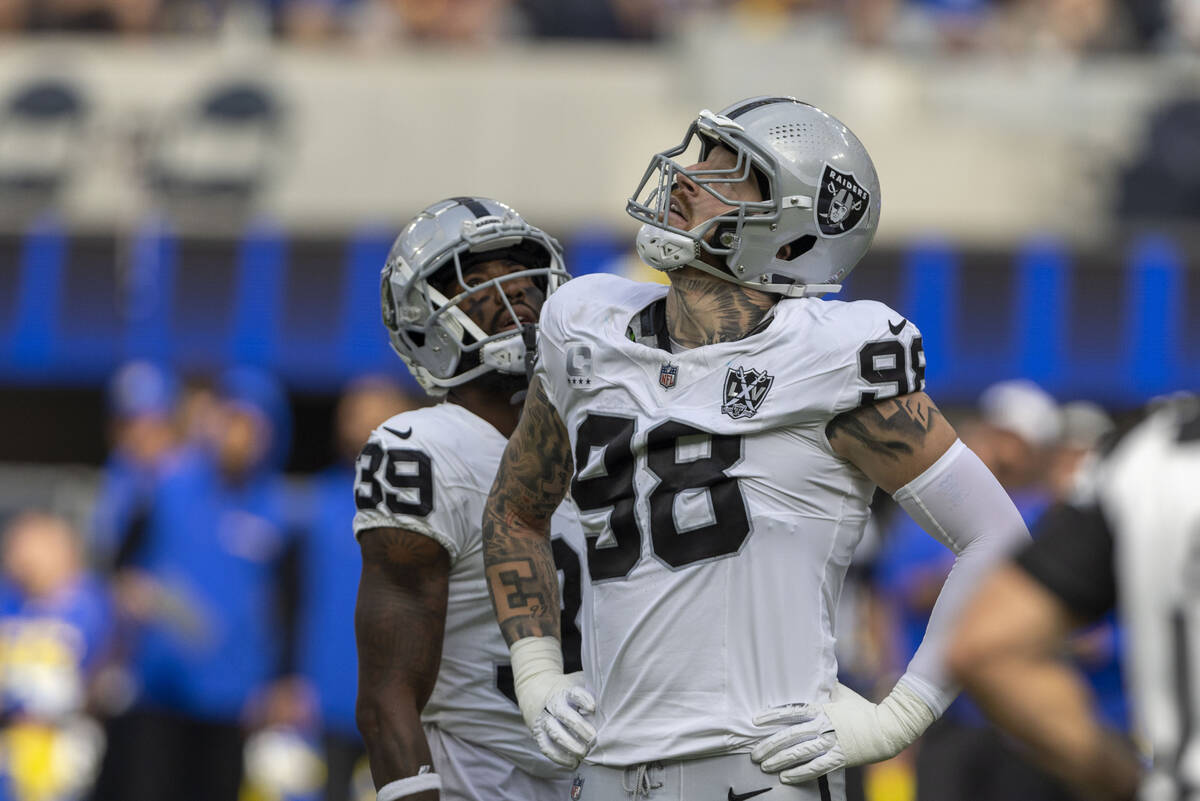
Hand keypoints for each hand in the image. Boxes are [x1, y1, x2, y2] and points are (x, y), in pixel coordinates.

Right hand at [525, 671, 595, 768]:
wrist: (539, 691)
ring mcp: (545, 720)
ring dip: (569, 743)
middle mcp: (554, 704)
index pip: (574, 693)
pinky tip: (573, 763)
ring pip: (554, 731)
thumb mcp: (581, 684)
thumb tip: (617, 699)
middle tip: (593, 737)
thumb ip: (595, 690)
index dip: (583, 699)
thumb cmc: (570, 692)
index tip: (593, 707)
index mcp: (566, 690)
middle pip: (564, 714)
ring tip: (584, 753)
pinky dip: (559, 757)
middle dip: (579, 726)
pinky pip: (546, 747)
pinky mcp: (540, 734)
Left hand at [750, 682, 934, 783]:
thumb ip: (824, 687)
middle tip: (754, 753)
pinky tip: (785, 777)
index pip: (791, 711)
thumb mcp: (842, 693)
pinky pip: (816, 767)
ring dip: (780, 760)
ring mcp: (831, 743)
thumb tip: (812, 673)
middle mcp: (823, 726)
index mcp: (822, 708)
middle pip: (791, 736)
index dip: (772, 716)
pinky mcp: (840, 758)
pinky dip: (799, 773)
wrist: (889, 727)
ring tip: (765, 765)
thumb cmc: (863, 708)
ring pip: (800, 753)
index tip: (755, 721)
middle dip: (770, 745)